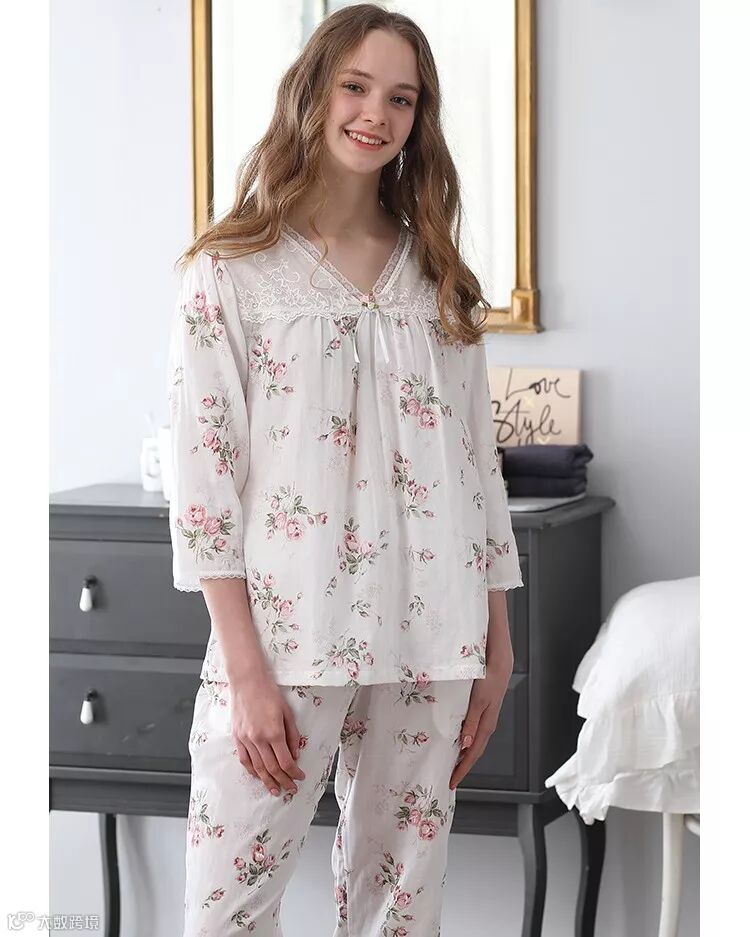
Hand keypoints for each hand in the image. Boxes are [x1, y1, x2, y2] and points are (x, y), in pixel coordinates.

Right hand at [230, 673, 305, 796]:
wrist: (247, 682)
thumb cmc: (269, 693)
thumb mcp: (288, 713)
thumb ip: (293, 736)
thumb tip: (295, 754)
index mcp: (274, 732)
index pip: (286, 761)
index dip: (294, 773)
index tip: (300, 777)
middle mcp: (259, 739)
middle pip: (272, 769)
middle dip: (283, 781)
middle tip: (291, 789)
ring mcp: (246, 739)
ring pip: (257, 768)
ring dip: (267, 781)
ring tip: (275, 790)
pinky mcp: (237, 737)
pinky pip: (244, 760)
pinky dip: (252, 771)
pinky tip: (258, 776)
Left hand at [449, 659, 512, 789]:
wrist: (499, 664)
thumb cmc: (489, 680)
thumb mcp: (478, 702)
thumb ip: (471, 722)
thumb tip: (465, 744)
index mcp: (486, 726)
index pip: (472, 754)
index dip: (463, 769)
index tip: (452, 781)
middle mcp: (487, 725)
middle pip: (474, 752)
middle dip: (463, 767)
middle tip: (450, 778)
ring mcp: (485, 718)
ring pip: (474, 743)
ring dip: (463, 755)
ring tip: (452, 764)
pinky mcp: (482, 711)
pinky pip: (473, 732)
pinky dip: (465, 741)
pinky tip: (457, 740)